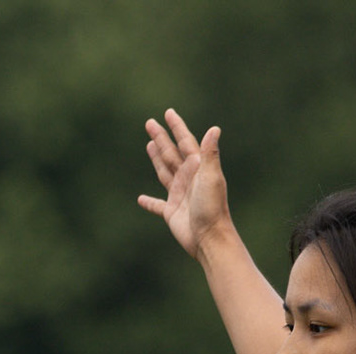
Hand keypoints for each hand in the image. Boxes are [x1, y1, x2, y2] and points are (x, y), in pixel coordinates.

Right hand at [137, 109, 230, 258]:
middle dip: (161, 138)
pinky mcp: (172, 212)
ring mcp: (179, 195)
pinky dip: (149, 202)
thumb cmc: (212, 207)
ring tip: (149, 145)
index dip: (176, 127)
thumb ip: (210, 154)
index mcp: (197, 168)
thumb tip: (214, 128)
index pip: (185, 142)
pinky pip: (157, 205)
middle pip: (171, 153)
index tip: (168, 113)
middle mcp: (188, 179)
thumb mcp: (211, 177)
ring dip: (156, 159)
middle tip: (149, 123)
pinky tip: (141, 199)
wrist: (209, 238)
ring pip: (164, 172)